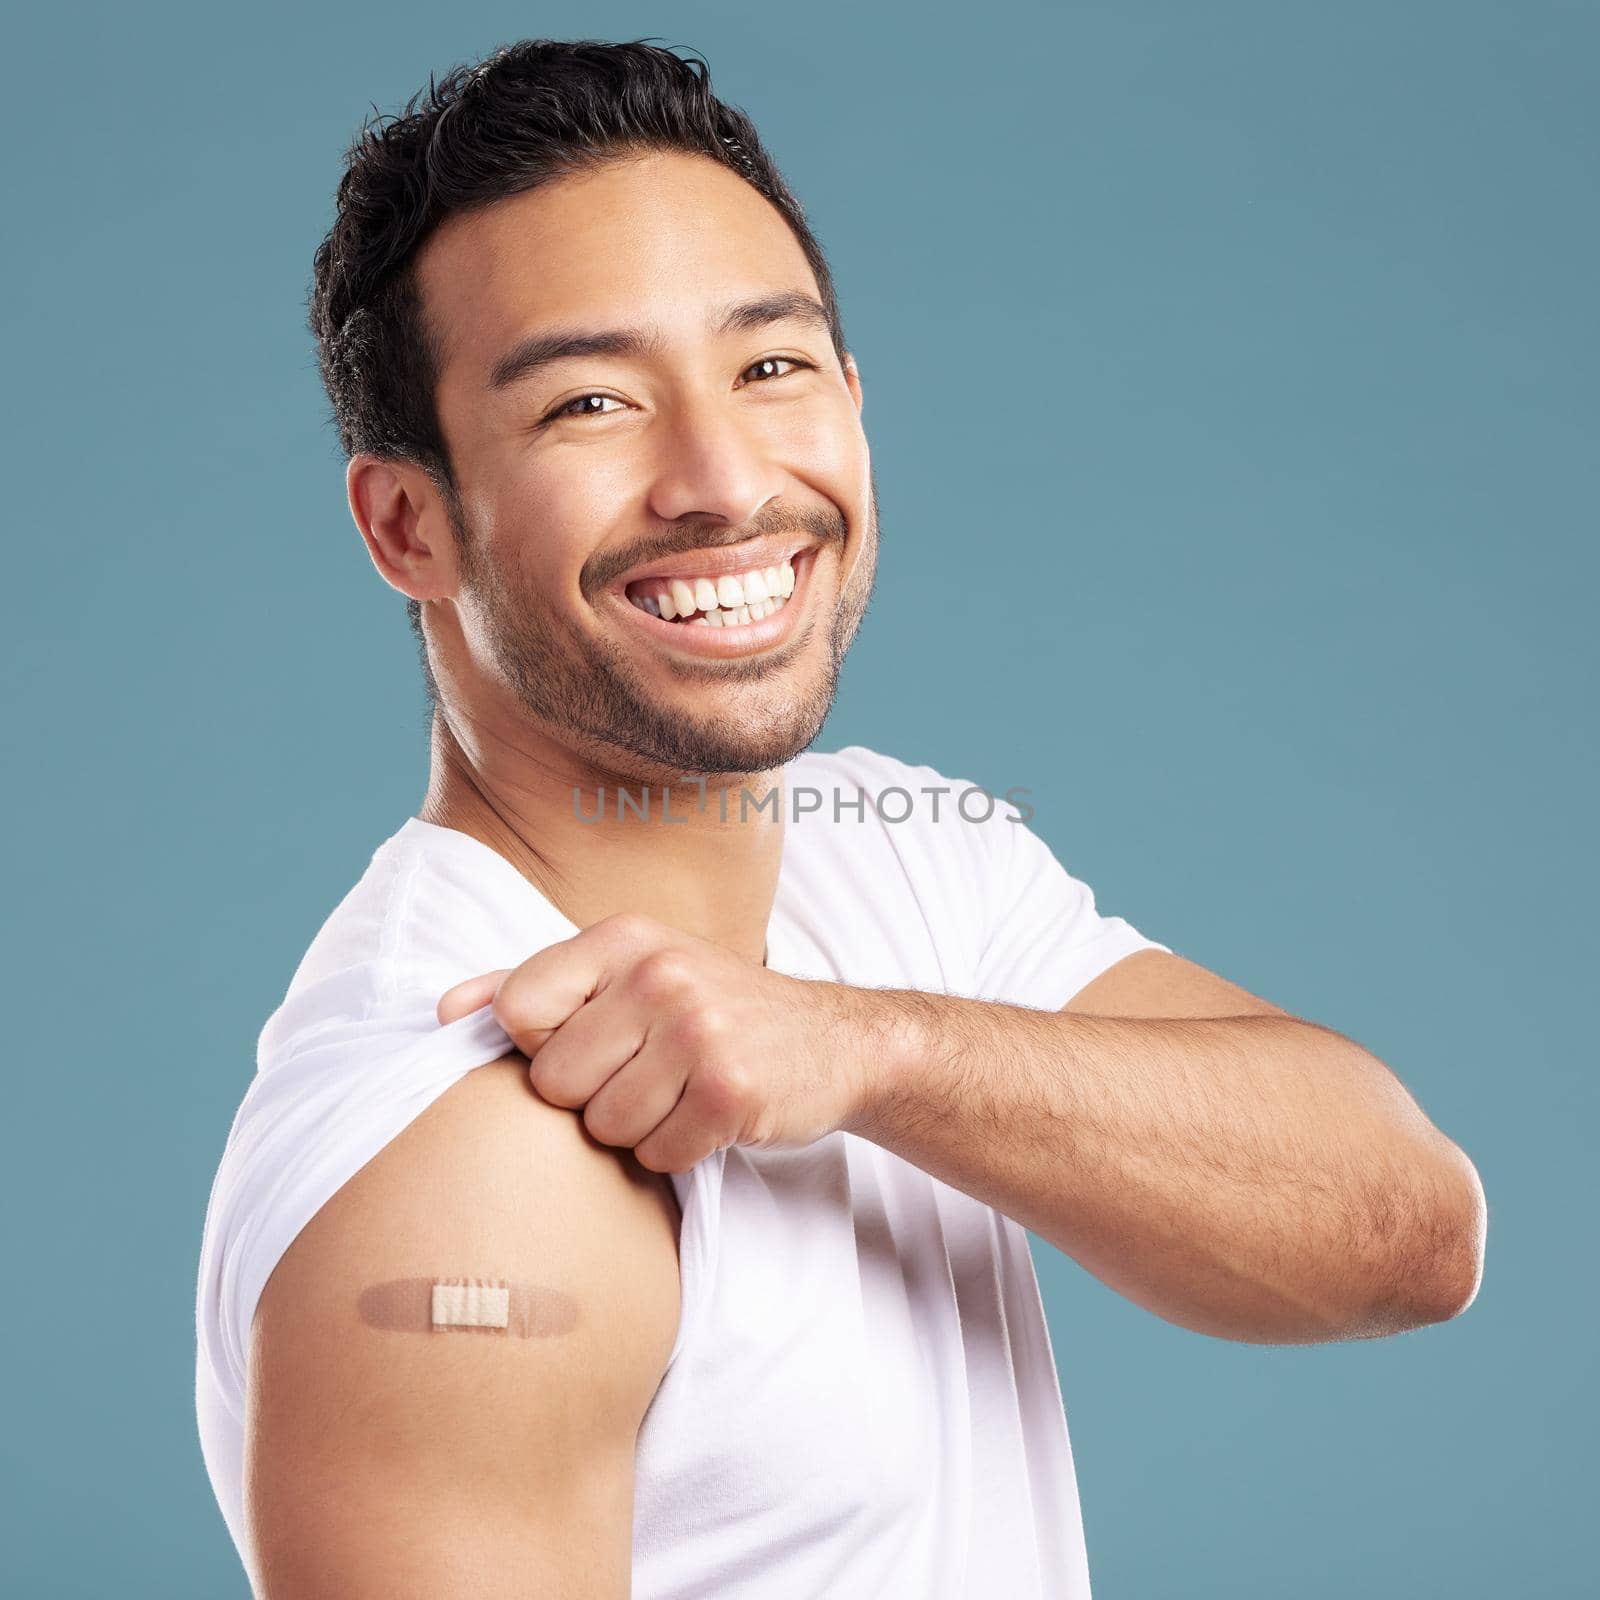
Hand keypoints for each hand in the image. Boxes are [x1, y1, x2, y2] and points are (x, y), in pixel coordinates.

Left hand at [435, 912, 887, 1172]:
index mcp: (625, 937)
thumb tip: (443, 1010)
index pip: (517, 1011)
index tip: (591, 1041)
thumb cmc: (713, 1009)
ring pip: (602, 1126)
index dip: (542, 1046)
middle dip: (590, 1097)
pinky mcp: (733, 1090)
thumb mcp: (629, 974)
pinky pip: (657, 1154)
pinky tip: (708, 1117)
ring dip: (636, 1128)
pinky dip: (677, 1151)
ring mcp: (701, 1031)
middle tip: (646, 1073)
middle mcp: (661, 974)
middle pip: (555, 1081)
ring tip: (679, 1093)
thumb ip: (536, 986)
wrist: (832, 1041)